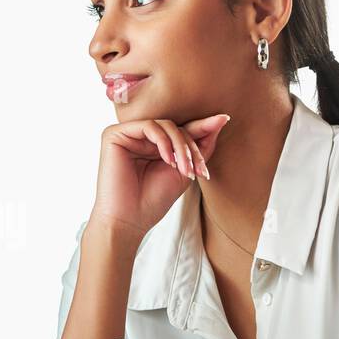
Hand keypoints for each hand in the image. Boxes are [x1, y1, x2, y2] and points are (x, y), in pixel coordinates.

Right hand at [89, 113, 229, 240]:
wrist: (129, 220)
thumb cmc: (153, 200)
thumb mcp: (185, 170)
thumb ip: (201, 146)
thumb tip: (222, 118)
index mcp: (151, 144)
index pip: (180, 130)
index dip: (202, 130)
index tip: (224, 120)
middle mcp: (137, 136)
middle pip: (175, 127)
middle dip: (192, 148)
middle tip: (198, 170)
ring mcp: (126, 134)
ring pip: (165, 125)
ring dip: (181, 146)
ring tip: (184, 170)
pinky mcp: (114, 134)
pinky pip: (149, 126)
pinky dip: (164, 142)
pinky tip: (168, 161)